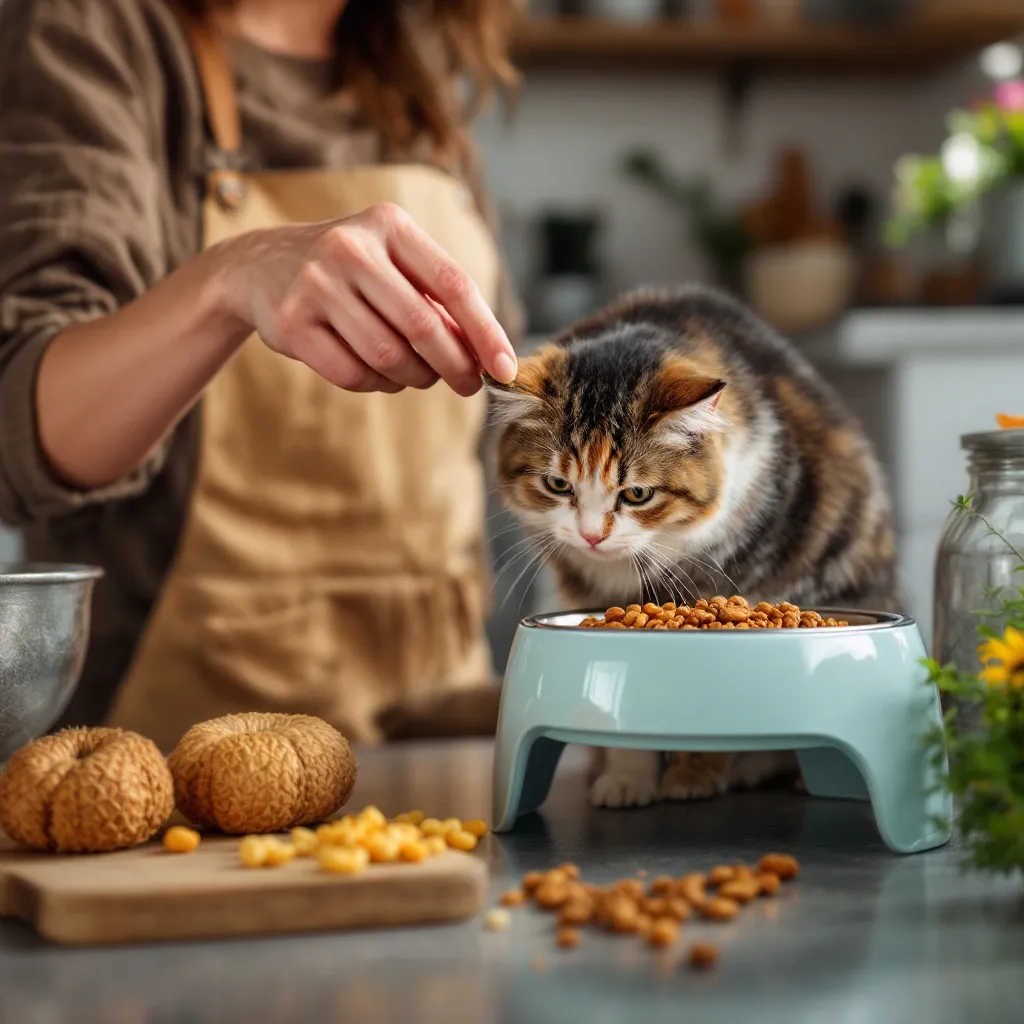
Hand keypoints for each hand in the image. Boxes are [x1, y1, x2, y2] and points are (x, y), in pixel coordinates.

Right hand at [216, 202, 517, 396]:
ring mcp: (316, 284)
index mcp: (390, 225)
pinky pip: (352, 374)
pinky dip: (376, 384)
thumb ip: (438, 301)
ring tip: (417, 373)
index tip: (506, 369)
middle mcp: (351, 248)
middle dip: (455, 365)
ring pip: (388, 356)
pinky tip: (378, 374)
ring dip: (414, 377)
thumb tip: (488, 355)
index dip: (486, 332)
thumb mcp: (394, 264)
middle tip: (468, 385)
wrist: (259, 266)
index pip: (454, 284)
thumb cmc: (349, 271)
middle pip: (423, 327)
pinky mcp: (291, 322)